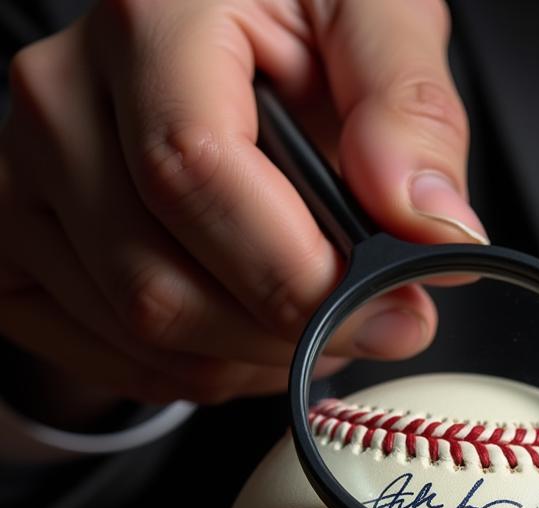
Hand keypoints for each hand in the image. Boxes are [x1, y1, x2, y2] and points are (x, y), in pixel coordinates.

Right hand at [0, 0, 483, 411]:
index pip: (194, 174)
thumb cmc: (294, 26)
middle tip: (377, 324)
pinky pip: (117, 360)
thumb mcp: (374, 21)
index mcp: (148, 24)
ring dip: (258, 359)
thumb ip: (410, 107)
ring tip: (318, 313)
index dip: (300, 272)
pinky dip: (209, 371)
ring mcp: (26, 184)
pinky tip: (255, 327)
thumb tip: (428, 218)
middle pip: (159, 284)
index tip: (390, 305)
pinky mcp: (25, 252)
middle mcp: (62, 104)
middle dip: (292, 335)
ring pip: (141, 335)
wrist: (223, 45)